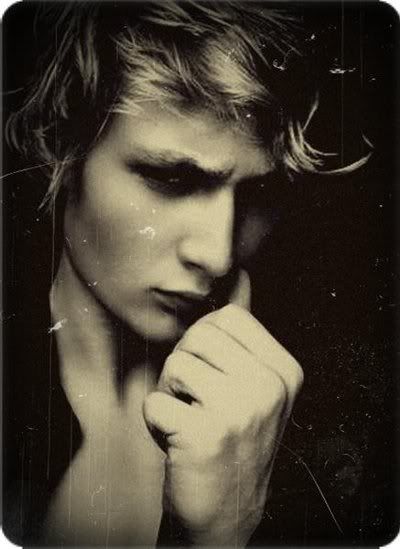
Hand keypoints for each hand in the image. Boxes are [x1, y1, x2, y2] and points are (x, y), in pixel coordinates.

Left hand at [143, 270, 302, 545]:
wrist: (226, 510)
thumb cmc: (232, 440)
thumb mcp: (254, 386)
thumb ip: (244, 338)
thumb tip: (239, 277)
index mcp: (284, 371)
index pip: (228, 317)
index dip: (206, 340)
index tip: (212, 372)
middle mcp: (269, 387)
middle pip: (199, 335)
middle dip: (185, 364)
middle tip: (195, 398)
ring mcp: (240, 411)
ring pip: (175, 364)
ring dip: (170, 392)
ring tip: (188, 418)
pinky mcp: (204, 435)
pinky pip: (155, 401)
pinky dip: (156, 421)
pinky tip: (177, 441)